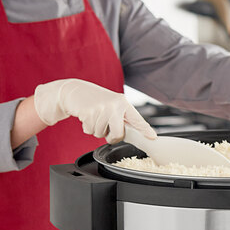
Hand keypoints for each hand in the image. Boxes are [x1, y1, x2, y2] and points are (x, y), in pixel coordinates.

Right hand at [33, 79, 155, 143]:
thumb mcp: (113, 106)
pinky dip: (87, 128)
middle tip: (107, 129)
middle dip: (111, 137)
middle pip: (118, 134)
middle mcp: (115, 105)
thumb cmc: (97, 101)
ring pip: (101, 134)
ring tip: (95, 117)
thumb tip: (134, 134)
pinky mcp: (88, 112)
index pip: (137, 120)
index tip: (153, 137)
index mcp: (123, 104)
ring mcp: (101, 108)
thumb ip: (123, 118)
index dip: (145, 130)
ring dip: (96, 130)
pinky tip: (87, 116)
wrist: (76, 91)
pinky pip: (90, 131)